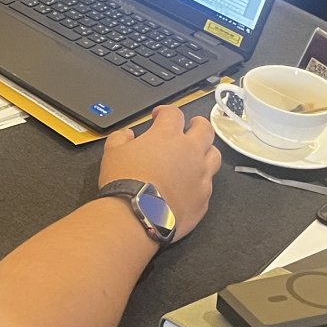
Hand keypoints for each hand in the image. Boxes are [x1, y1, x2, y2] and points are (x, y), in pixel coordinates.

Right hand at [100, 104, 220, 240]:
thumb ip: (120, 138)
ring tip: (197, 154)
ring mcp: (200, 175)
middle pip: (205, 129)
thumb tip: (127, 135)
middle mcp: (190, 152)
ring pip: (214, 156)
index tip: (158, 116)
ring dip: (206, 151)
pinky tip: (190, 184)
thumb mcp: (112, 153)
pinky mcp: (203, 198)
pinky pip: (207, 184)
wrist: (137, 215)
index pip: (173, 113)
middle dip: (199, 124)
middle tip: (192, 125)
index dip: (165, 111)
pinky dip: (200, 180)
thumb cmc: (125, 183)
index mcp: (167, 136)